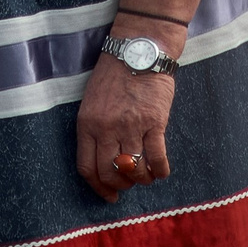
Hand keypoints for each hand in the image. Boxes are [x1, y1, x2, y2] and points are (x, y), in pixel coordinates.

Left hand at [76, 50, 173, 201]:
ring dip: (141, 179)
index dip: (98, 187)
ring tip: (145, 175)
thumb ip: (94, 129)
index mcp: (87, 123)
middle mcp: (106, 128)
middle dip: (121, 186)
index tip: (109, 196)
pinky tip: (160, 170)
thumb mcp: (92, 101)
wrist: (137, 50)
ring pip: (135, 170)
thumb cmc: (113, 75)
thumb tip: (104, 161)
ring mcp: (130, 126)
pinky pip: (157, 160)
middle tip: (129, 183)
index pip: (87, 167)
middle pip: (110, 174)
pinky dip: (160, 171)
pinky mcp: (154, 123)